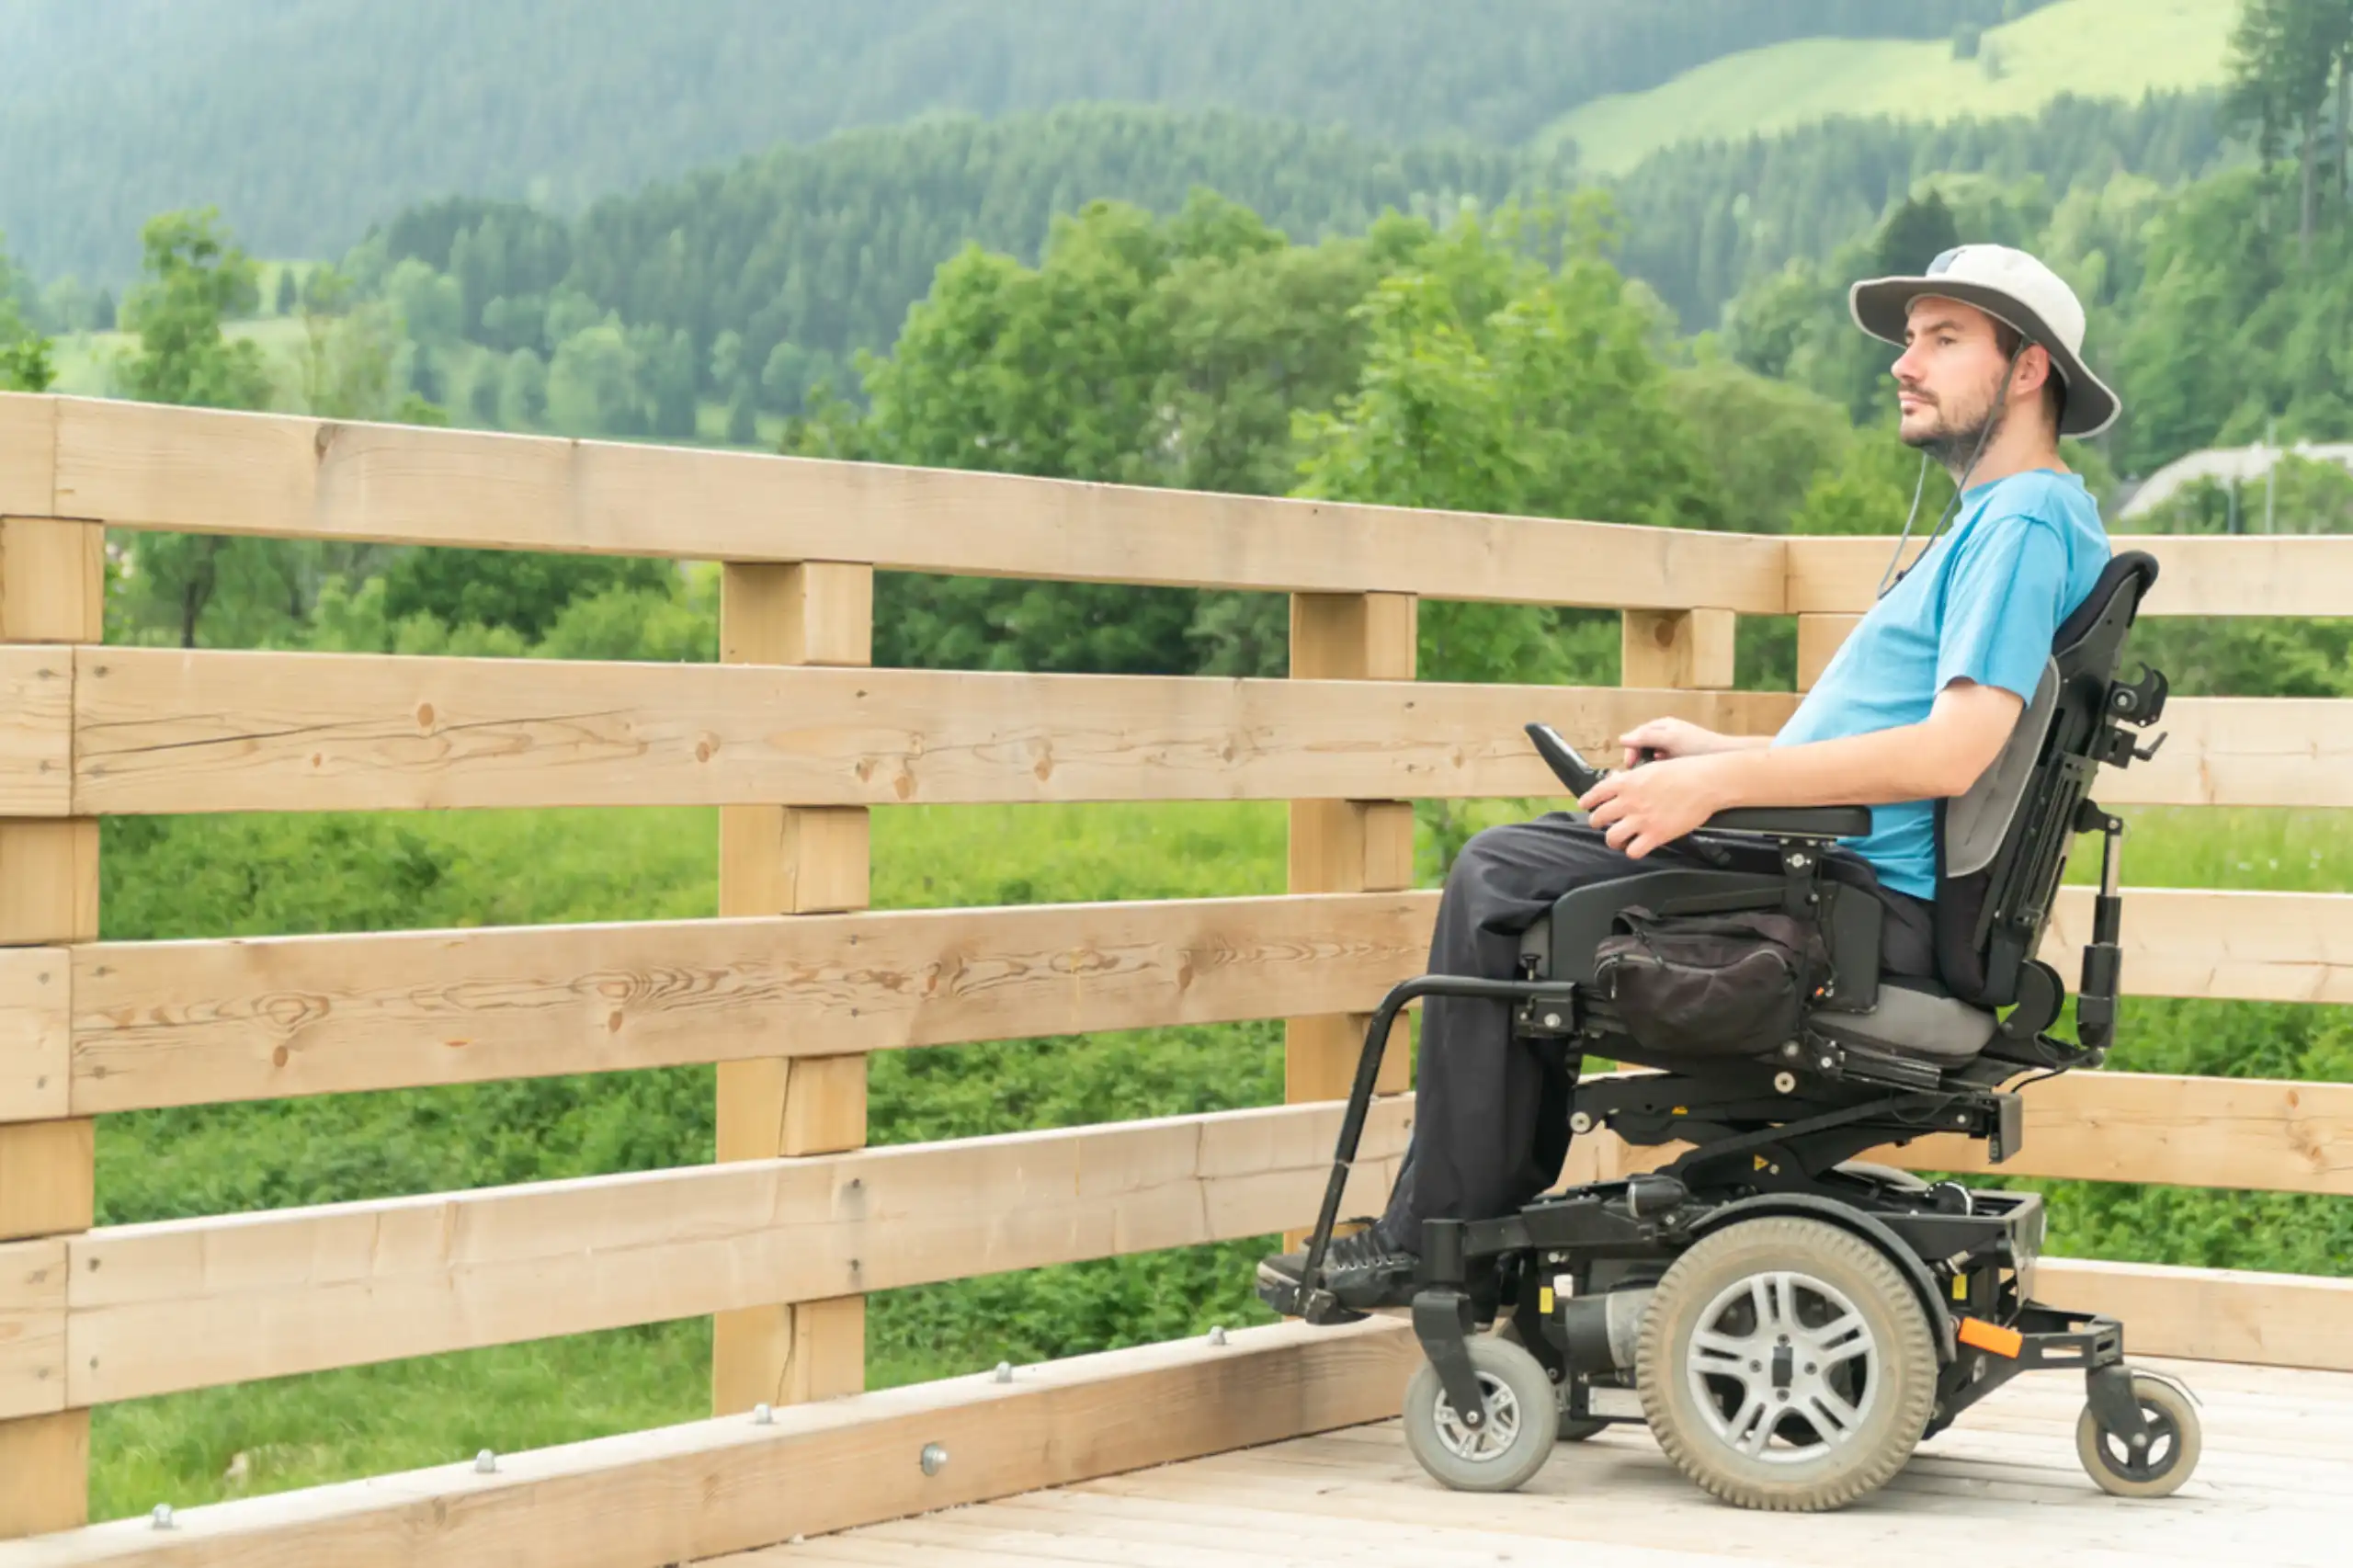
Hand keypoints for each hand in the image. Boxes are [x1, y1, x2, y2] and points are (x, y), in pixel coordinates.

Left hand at [1578, 754, 1731, 857]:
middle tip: (1604, 824)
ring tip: (1618, 839)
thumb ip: (1631, 778)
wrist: (1705, 782)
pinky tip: (1637, 847)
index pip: (1595, 794)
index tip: (1585, 806)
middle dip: (1598, 822)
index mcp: (1627, 783)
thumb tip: (1618, 782)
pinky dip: (1632, 851)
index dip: (1587, 802)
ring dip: (1613, 839)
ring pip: (1611, 838)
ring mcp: (1641, 820)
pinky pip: (1633, 851)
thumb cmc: (1683, 771)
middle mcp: (1629, 802)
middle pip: (1598, 818)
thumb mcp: (1650, 768)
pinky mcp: (1656, 835)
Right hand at [1618, 716, 1728, 767]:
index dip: (1630, 750)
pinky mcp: (1679, 757)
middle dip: (1638, 759)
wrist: (1726, 756)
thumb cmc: (1699, 746)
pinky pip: (1662, 763)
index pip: (1636, 736)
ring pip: (1651, 756)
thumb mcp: (1670, 740)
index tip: (1629, 766)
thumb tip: (1622, 739)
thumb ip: (1646, 738)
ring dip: (1649, 765)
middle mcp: (1665, 733)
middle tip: (1638, 774)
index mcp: (1661, 725)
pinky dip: (1660, 768)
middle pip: (1642, 746)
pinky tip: (1665, 774)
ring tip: (1653, 773)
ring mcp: (1672, 746)